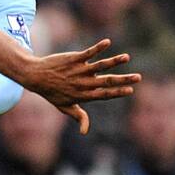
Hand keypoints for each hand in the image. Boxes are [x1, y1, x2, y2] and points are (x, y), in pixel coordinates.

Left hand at [21, 39, 139, 133]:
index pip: (104, 94)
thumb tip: (84, 132)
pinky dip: (98, 48)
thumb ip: (78, 116)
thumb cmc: (52, 93)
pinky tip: (107, 42)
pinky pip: (88, 53)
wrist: (36, 77)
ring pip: (99, 66)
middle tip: (138, 77)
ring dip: (113, 62)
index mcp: (84, 95)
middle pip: (106, 81)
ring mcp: (79, 70)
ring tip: (126, 57)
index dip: (117, 92)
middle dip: (123, 80)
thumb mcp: (65, 107)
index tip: (131, 90)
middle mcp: (83, 83)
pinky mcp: (74, 59)